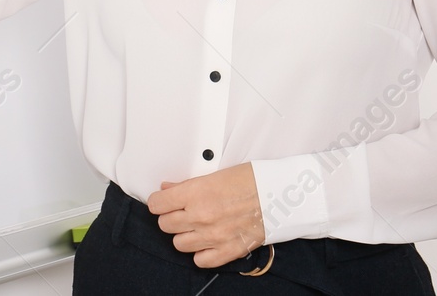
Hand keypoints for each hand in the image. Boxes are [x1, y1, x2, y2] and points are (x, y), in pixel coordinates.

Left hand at [145, 163, 266, 267]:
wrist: (279, 195)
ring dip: (184, 235)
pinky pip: (200, 260)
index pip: (157, 204)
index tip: (161, 202)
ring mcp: (213, 236)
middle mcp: (201, 216)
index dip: (158, 202)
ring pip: (179, 244)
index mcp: (195, 193)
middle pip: (165, 225)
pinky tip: (206, 242)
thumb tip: (168, 189)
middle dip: (170, 217)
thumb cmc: (251, 181)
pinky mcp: (227, 250)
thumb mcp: (214, 175)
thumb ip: (187, 185)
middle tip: (181, 212)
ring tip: (195, 226)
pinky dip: (201, 253)